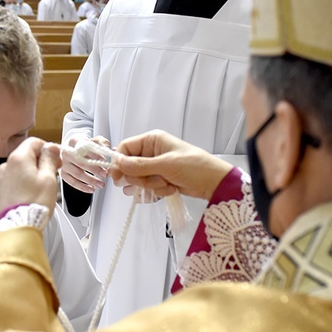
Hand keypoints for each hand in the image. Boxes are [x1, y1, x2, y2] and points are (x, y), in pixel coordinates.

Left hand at [0, 138, 61, 216]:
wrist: (18, 226)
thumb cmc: (34, 203)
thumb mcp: (49, 178)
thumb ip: (50, 159)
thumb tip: (51, 148)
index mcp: (19, 158)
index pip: (34, 142)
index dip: (47, 148)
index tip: (55, 159)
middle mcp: (6, 166)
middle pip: (25, 156)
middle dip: (38, 162)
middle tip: (50, 175)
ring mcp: (0, 179)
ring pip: (18, 170)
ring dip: (28, 174)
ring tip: (38, 190)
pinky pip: (11, 182)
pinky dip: (19, 185)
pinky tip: (28, 196)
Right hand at [60, 135, 111, 193]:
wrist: (76, 150)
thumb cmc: (87, 146)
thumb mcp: (96, 140)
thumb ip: (103, 144)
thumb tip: (111, 151)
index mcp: (74, 141)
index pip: (84, 148)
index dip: (95, 155)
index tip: (104, 161)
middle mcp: (66, 153)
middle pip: (80, 162)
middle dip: (94, 169)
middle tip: (105, 174)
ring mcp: (64, 164)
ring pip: (77, 174)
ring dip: (91, 180)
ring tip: (101, 184)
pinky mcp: (63, 174)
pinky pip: (72, 182)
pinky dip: (83, 187)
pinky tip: (92, 189)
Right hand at [110, 130, 232, 200]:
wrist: (215, 183)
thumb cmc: (194, 167)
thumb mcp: (165, 165)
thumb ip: (140, 165)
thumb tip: (117, 164)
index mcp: (152, 140)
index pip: (125, 148)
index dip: (120, 163)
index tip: (118, 178)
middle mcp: (151, 151)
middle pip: (130, 167)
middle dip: (141, 178)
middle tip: (156, 181)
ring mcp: (156, 166)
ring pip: (138, 179)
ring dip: (150, 186)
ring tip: (166, 185)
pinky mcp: (160, 179)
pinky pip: (147, 187)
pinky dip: (156, 191)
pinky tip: (169, 190)